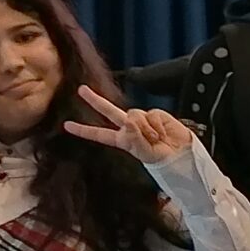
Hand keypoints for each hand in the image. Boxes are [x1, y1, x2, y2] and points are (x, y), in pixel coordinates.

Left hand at [67, 85, 195, 164]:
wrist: (182, 155)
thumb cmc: (163, 160)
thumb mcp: (145, 154)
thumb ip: (134, 137)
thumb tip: (128, 119)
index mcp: (122, 140)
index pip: (99, 134)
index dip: (83, 130)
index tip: (67, 126)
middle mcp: (129, 128)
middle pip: (109, 111)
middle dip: (95, 100)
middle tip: (82, 90)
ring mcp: (142, 119)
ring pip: (134, 115)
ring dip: (146, 128)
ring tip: (156, 139)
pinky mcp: (155, 113)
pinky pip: (150, 114)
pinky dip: (157, 125)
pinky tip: (163, 133)